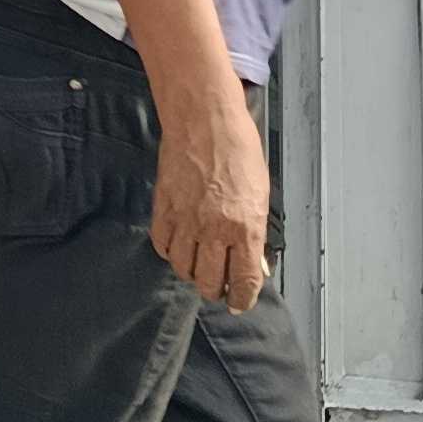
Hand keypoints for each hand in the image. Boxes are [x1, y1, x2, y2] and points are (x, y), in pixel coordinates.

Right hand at [151, 87, 269, 313]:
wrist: (204, 119)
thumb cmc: (238, 149)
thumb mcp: (260, 193)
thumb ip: (254, 231)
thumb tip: (252, 260)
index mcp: (245, 228)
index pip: (243, 282)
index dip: (241, 299)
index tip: (239, 302)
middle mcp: (214, 230)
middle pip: (209, 283)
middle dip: (216, 291)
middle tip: (219, 285)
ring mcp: (185, 220)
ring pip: (183, 269)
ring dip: (192, 273)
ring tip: (198, 266)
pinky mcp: (163, 207)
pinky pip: (162, 245)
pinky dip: (170, 252)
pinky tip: (179, 245)